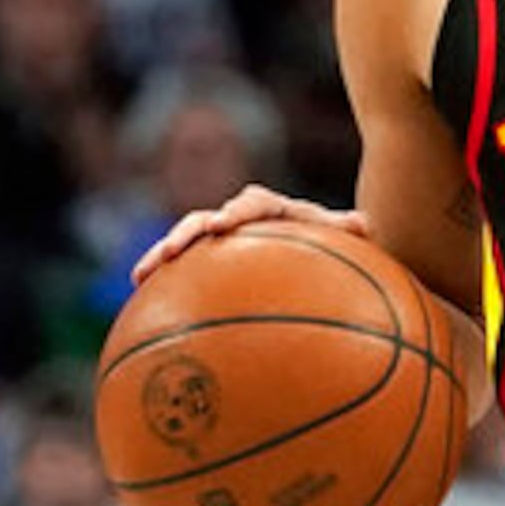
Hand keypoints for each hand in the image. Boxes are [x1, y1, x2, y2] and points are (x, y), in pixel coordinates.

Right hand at [131, 186, 369, 284]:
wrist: (311, 246)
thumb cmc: (328, 243)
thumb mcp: (339, 239)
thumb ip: (345, 231)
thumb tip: (364, 223)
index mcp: (271, 208)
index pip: (252, 203)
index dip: (236, 211)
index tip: (221, 226)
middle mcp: (239, 219)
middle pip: (205, 220)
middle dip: (187, 234)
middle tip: (171, 251)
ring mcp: (218, 241)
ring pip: (185, 244)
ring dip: (162, 255)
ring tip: (140, 276)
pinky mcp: (207, 261)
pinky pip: (183, 270)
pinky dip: (162, 281)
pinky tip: (140, 302)